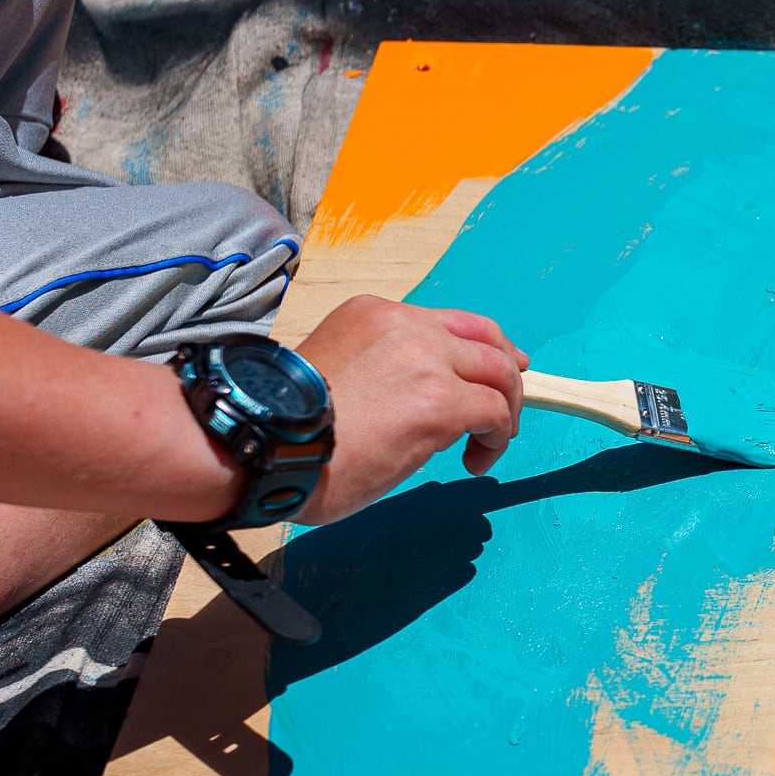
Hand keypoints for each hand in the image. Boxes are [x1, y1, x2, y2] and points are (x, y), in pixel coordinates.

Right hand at [291, 295, 525, 515]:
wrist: (266, 444)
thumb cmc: (286, 427)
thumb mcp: (336, 373)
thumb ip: (381, 371)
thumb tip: (414, 401)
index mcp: (376, 315)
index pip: (450, 322)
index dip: (487, 345)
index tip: (504, 365)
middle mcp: (406, 327)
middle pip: (487, 341)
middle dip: (507, 378)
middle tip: (508, 414)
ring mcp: (426, 361)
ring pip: (499, 374)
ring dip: (505, 411)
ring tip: (487, 446)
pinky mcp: (440, 403)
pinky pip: (494, 414)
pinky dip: (496, 439)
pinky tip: (476, 460)